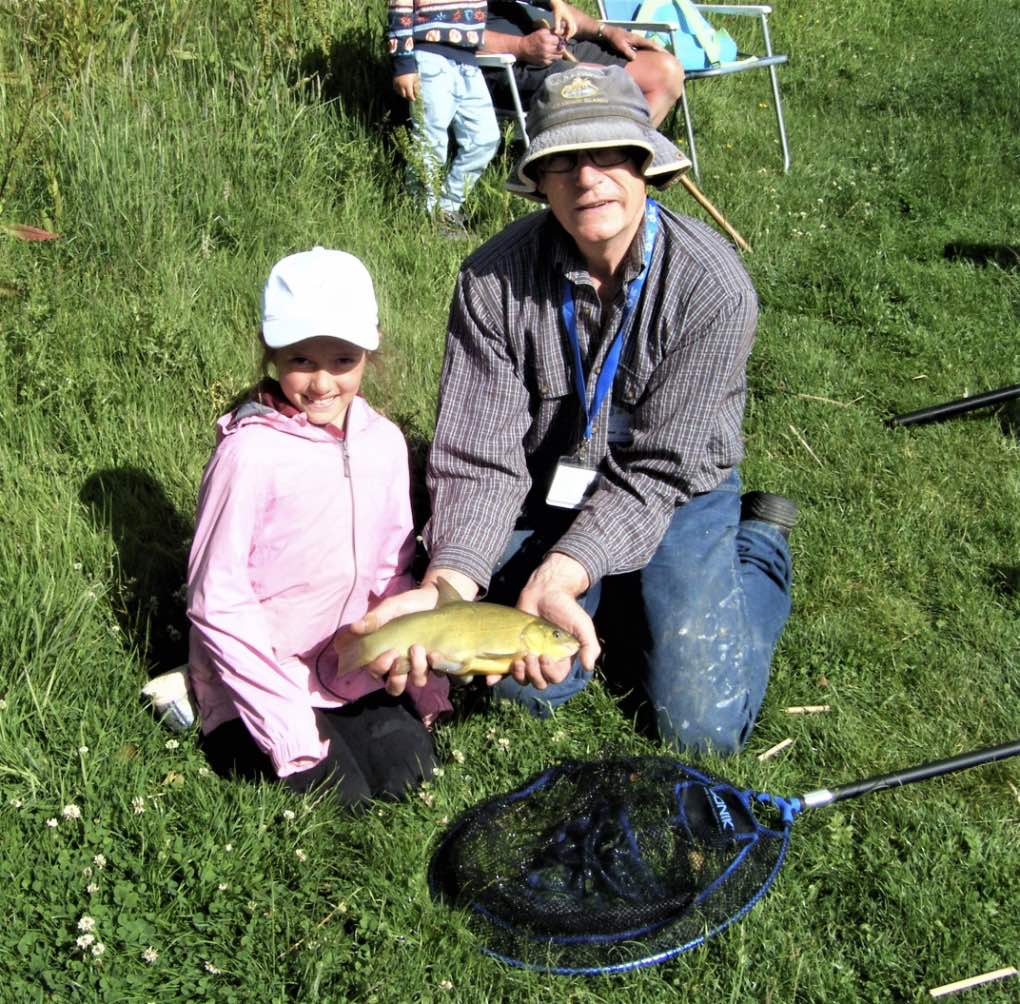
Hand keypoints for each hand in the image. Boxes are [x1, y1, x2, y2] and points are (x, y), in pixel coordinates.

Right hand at [343, 584, 438, 694]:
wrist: (436, 596)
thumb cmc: (409, 603)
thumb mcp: (391, 607)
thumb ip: (375, 618)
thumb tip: (354, 628)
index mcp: (385, 654)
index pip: (376, 672)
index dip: (379, 668)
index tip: (388, 653)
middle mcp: (402, 663)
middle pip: (394, 687)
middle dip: (396, 680)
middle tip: (398, 658)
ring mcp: (420, 663)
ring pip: (417, 682)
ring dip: (417, 669)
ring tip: (418, 647)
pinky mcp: (437, 661)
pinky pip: (438, 671)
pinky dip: (436, 664)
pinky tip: (434, 652)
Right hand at [393, 72, 419, 100]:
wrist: (403, 63)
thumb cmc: (411, 70)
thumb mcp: (416, 78)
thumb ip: (416, 86)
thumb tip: (417, 93)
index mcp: (407, 85)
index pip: (410, 95)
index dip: (412, 98)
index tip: (414, 99)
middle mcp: (401, 86)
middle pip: (404, 95)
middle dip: (407, 96)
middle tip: (410, 96)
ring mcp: (397, 84)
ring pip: (399, 93)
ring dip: (403, 93)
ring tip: (406, 92)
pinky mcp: (394, 81)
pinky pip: (395, 89)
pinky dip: (398, 90)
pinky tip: (401, 89)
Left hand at [487, 553, 600, 688]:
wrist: (545, 590)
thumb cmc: (566, 608)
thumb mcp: (582, 625)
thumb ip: (589, 645)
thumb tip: (589, 667)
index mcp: (561, 659)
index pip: (555, 677)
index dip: (549, 672)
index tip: (545, 656)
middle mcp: (544, 661)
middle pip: (538, 682)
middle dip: (534, 674)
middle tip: (530, 656)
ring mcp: (527, 655)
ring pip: (522, 678)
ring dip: (519, 675)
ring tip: (518, 661)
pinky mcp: (512, 648)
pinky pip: (504, 668)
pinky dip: (497, 677)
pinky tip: (491, 679)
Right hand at [518, 27, 566, 65]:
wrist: (523, 48)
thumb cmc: (532, 38)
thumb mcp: (541, 32)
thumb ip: (551, 32)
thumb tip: (560, 33)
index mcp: (546, 39)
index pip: (559, 40)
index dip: (559, 39)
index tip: (558, 39)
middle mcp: (547, 49)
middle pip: (561, 49)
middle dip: (560, 47)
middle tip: (559, 45)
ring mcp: (546, 57)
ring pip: (559, 56)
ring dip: (558, 53)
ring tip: (555, 50)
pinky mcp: (544, 62)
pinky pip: (553, 61)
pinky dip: (553, 58)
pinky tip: (550, 54)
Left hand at [549, 0, 578, 38]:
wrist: (558, 4)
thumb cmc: (557, 10)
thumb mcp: (556, 18)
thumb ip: (557, 26)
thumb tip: (556, 33)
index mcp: (569, 19)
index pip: (571, 29)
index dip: (569, 35)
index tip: (565, 39)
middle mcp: (571, 19)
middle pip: (574, 29)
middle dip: (571, 34)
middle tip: (566, 38)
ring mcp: (571, 19)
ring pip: (573, 28)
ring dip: (570, 32)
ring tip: (564, 35)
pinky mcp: (569, 18)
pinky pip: (571, 26)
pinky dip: (568, 29)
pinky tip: (563, 31)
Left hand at [598, 24, 663, 59]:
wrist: (608, 33)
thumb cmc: (614, 39)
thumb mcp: (620, 45)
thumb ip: (627, 51)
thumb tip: (634, 58)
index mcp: (637, 39)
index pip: (650, 44)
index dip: (658, 49)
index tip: (665, 54)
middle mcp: (638, 40)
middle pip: (651, 45)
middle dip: (659, 50)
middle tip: (667, 57)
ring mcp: (636, 42)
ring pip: (648, 47)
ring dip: (654, 52)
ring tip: (661, 59)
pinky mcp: (633, 45)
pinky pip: (643, 49)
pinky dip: (648, 53)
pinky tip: (649, 59)